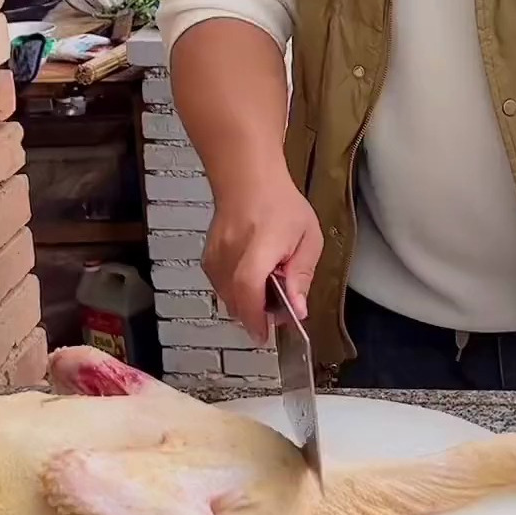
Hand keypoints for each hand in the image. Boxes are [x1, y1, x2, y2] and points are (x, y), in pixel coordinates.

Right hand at [201, 166, 322, 341]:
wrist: (248, 180)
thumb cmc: (282, 206)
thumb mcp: (308, 237)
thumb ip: (302, 274)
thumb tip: (299, 309)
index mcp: (261, 244)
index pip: (249, 285)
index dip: (255, 315)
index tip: (265, 334)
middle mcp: (232, 250)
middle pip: (234, 299)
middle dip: (254, 316)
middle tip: (275, 312)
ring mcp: (215, 254)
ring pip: (226, 297)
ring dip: (245, 304)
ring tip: (265, 290)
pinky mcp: (207, 257)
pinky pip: (219, 287)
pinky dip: (234, 292)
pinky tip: (249, 281)